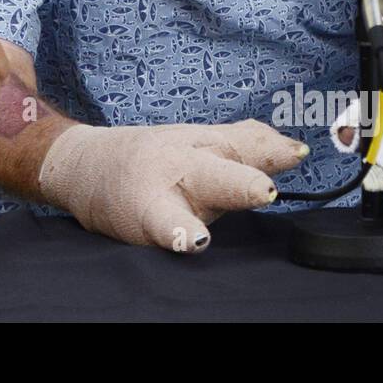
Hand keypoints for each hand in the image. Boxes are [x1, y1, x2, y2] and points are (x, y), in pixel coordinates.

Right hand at [38, 120, 309, 252]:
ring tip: (201, 235)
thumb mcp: (198, 141)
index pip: (244, 146)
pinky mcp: (142, 224)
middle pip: (215, 176)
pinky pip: (160, 230)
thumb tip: (294, 148)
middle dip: (239, 185)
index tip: (296, 154)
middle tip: (262, 190)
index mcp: (203, 147)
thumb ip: (246, 143)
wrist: (85, 166)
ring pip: (179, 211)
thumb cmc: (154, 158)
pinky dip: (172, 234)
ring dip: (189, 223)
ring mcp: (160, 199)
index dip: (272, 151)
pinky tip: (183, 241)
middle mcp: (184, 171)